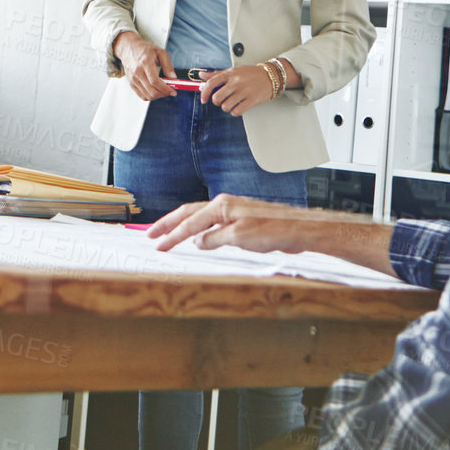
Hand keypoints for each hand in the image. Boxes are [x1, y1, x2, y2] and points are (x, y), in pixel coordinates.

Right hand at [115, 31, 176, 99]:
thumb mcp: (160, 52)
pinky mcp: (131, 83)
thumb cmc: (145, 50)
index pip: (155, 81)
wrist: (128, 49)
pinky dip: (151, 97)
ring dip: (158, 96)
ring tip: (163, 90)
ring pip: (147, 95)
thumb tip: (173, 77)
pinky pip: (142, 96)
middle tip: (170, 91)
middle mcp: (137, 72)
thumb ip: (168, 65)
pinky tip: (156, 91)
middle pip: (151, 91)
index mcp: (145, 63)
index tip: (173, 91)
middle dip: (164, 94)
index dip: (165, 89)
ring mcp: (133, 79)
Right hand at [147, 193, 338, 253]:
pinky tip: (197, 237)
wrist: (297, 229)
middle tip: (152, 234)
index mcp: (221, 206)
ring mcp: (232, 211)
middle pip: (189, 213)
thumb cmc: (272, 231)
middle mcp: (224, 205)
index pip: (189, 222)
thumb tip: (197, 241)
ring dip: (182, 225)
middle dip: (169, 224)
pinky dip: (199, 229)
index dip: (172, 235)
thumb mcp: (238, 238)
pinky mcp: (240, 220)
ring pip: (200, 217)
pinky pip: (212, 223)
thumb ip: (214, 239)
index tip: (158, 245)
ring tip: (168, 233)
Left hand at [198, 64, 278, 115]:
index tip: (203, 99)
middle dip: (217, 102)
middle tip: (222, 100)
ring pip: (226, 106)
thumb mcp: (233, 71)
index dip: (204, 93)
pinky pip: (236, 111)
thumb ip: (216, 74)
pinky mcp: (251, 101)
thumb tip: (201, 76)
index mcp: (230, 73)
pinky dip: (235, 111)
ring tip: (233, 102)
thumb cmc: (251, 74)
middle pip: (217, 98)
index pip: (211, 83)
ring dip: (227, 107)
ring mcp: (244, 91)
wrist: (271, 76)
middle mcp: (236, 82)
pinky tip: (238, 106)